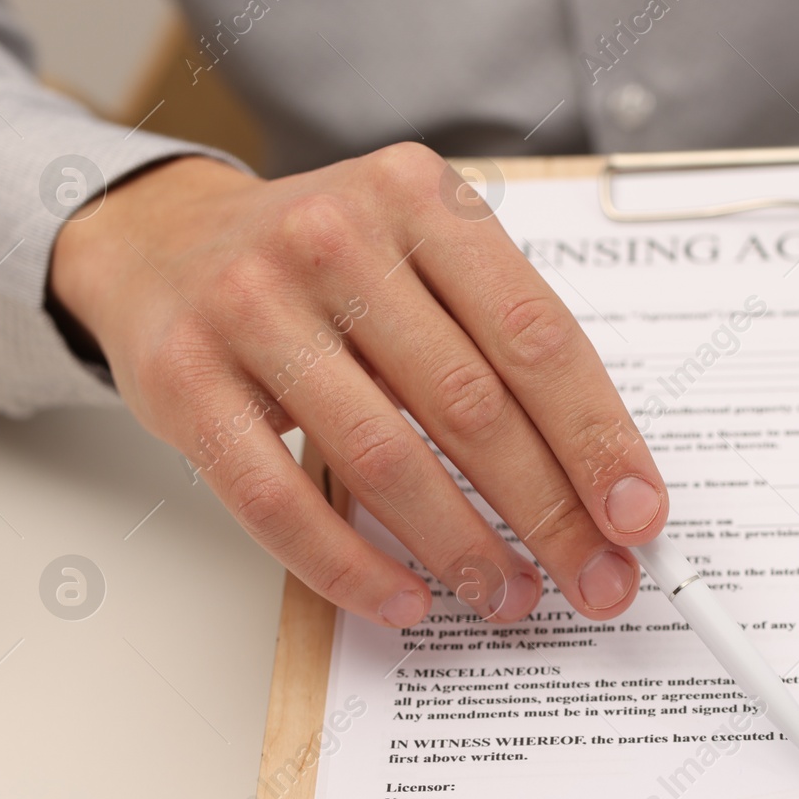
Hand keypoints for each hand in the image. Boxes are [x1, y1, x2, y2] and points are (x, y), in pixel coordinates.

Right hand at [49, 146, 666, 628]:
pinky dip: (350, 566)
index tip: (637, 512)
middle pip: (473, 405)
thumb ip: (497, 331)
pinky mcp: (185, 381)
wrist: (161, 238)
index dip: (597, 436)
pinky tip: (402, 599)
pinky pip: (280, 501)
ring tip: (510, 595)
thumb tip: (595, 471)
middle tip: (596, 578)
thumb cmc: (320, 260)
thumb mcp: (418, 247)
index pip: (536, 334)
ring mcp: (252, 308)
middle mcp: (336, 240)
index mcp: (419, 200)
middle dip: (549, 512)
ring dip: (462, 548)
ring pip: (385, 459)